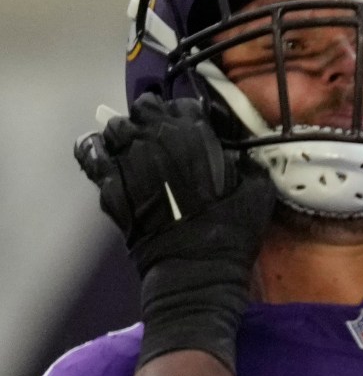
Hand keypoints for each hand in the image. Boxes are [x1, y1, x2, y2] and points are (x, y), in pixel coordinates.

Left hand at [74, 94, 272, 368]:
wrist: (195, 270)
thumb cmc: (231, 234)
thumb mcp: (259, 193)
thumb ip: (248, 165)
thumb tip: (239, 155)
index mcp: (194, 136)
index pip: (183, 104)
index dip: (188, 114)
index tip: (194, 128)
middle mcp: (155, 141)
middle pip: (143, 108)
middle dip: (151, 118)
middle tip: (162, 135)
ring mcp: (127, 162)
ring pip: (114, 127)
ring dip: (125, 134)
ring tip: (135, 147)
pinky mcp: (108, 186)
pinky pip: (91, 155)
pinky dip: (95, 152)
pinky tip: (107, 159)